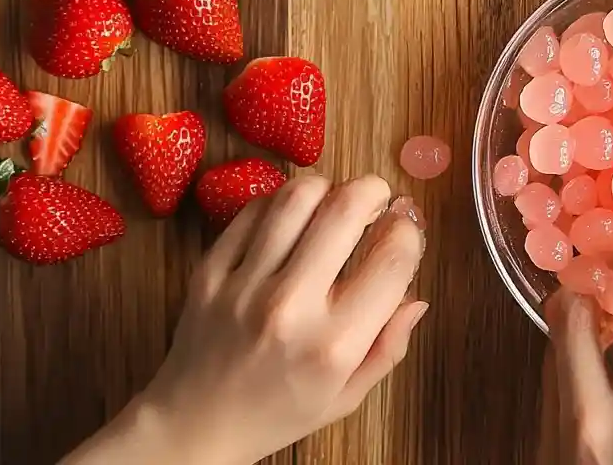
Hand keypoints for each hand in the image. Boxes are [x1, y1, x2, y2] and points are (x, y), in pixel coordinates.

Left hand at [63, 174, 426, 464]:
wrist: (195, 424)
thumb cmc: (278, 411)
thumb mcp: (346, 396)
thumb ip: (388, 346)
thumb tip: (417, 294)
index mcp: (334, 345)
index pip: (392, 258)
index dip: (409, 231)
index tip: (405, 228)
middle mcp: (291, 308)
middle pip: (347, 209)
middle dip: (373, 191)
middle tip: (376, 198)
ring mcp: (245, 284)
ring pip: (297, 196)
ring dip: (326, 189)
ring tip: (332, 204)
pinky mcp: (211, 268)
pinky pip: (254, 209)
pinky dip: (280, 203)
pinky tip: (289, 220)